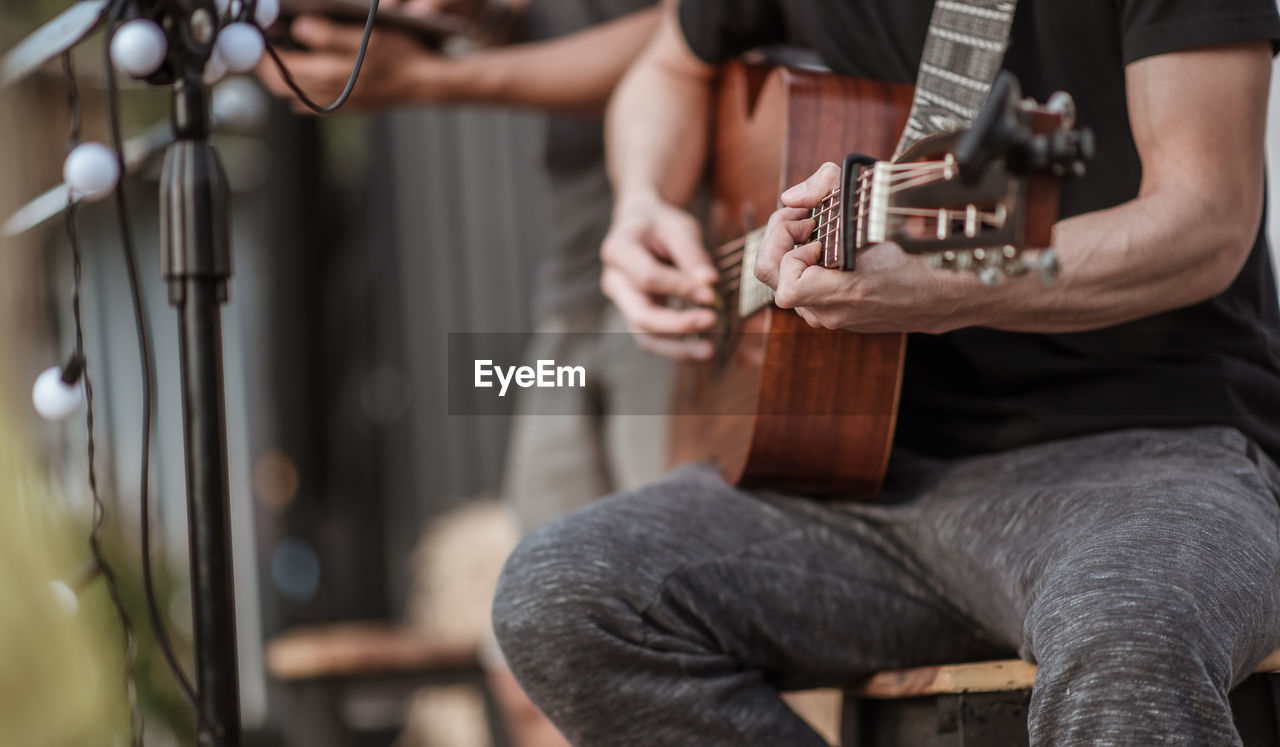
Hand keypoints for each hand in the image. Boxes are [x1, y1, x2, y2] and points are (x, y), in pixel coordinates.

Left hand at [257, 16, 458, 110]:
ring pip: (294, 96)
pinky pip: (313, 104)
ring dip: (283, 77)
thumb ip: (331, 33)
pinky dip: (302, 91)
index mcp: (333, 73)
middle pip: (282, 85)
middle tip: (264, 44)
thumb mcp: (369, 34)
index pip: (283, 66)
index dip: (264, 51)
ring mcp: (338, 103)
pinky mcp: (347, 107)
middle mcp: (331, 93)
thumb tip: (299, 28)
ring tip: (282, 55)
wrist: (426, 82)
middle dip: (267, 65)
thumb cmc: (403, 53)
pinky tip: (305, 77)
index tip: (258, 34)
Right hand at [600, 195, 719, 359]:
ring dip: (676, 348)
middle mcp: (613, 280)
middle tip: (711, 321)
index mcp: (617, 250)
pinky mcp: (635, 314)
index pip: (647, 277)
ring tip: (707, 351)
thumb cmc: (660, 223)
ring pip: (643, 336)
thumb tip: (710, 283)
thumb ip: (692, 254)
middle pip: (640, 314)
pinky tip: (700, 349)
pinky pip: (652, 338)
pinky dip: (676, 347)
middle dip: (676, 325)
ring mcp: (622, 302)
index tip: (711, 294)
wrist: (640, 226)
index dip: (680, 288)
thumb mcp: (678, 226)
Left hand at [755, 162, 976, 333]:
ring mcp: (828, 318)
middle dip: (781, 238)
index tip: (814, 228)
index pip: (786, 283)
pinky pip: (800, 288)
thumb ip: (828, 189)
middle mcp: (829, 312)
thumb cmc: (914, 249)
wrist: (942, 293)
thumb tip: (791, 196)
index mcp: (842, 293)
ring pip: (783, 281)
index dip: (790, 248)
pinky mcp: (831, 316)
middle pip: (771, 276)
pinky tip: (826, 248)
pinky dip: (804, 264)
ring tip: (818, 229)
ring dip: (792, 249)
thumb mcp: (877, 206)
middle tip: (805, 218)